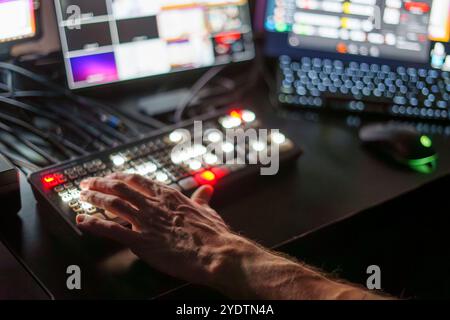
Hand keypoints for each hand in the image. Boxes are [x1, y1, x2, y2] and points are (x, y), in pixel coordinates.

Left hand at [76, 173, 246, 286]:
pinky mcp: (141, 241)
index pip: (137, 180)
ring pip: (112, 204)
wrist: (215, 252)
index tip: (109, 177)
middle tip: (87, 184)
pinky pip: (112, 230)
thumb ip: (202, 199)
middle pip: (119, 188)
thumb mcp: (208, 211)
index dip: (119, 177)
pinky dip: (94, 224)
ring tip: (82, 197)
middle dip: (100, 184)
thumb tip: (206, 189)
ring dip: (94, 199)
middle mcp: (153, 205)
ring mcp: (146, 222)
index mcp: (168, 196)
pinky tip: (83, 221)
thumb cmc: (213, 234)